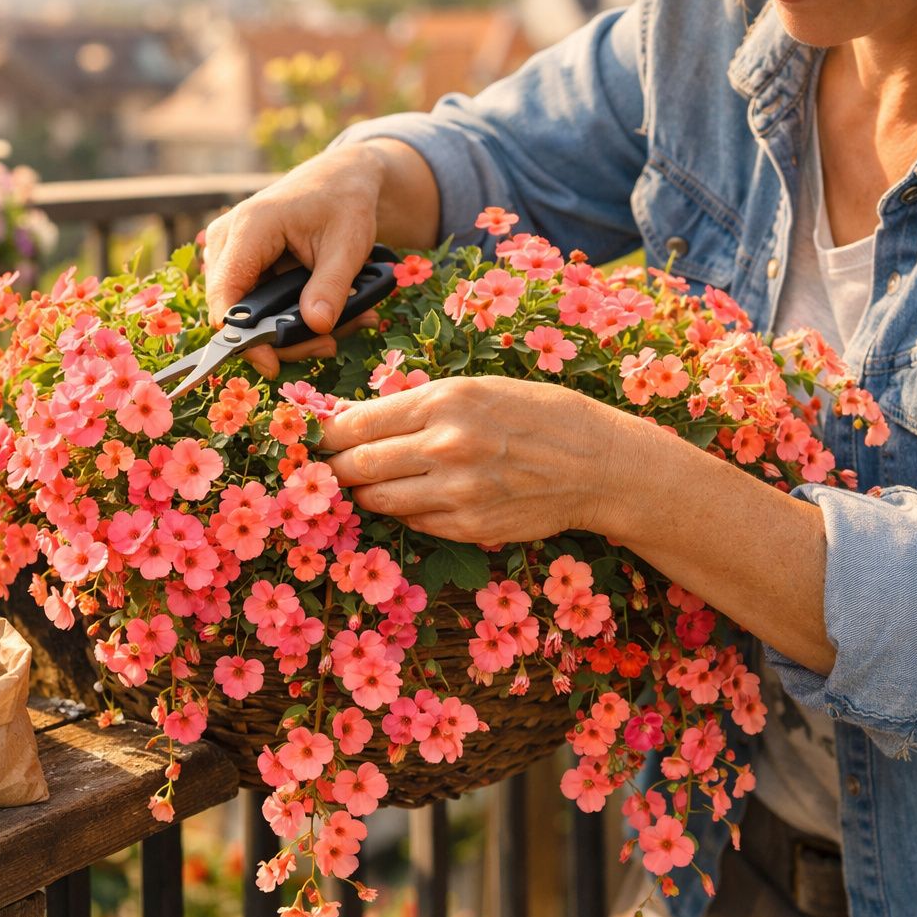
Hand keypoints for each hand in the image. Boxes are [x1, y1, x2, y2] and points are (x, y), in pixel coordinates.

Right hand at [203, 139, 437, 376]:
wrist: (340, 179)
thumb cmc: (344, 202)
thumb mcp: (349, 243)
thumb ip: (332, 285)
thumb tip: (318, 327)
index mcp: (250, 227)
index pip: (226, 294)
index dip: (243, 336)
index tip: (272, 364)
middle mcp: (226, 239)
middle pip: (235, 311)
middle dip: (280, 338)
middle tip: (329, 344)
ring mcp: (228, 252)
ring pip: (246, 313)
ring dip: (290, 330)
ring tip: (340, 327)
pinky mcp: (239, 264)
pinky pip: (255, 303)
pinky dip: (289, 316)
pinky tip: (325, 316)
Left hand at [321, 376, 621, 545]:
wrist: (596, 464)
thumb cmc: (536, 415)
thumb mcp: (476, 389)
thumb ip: (414, 405)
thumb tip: (351, 417)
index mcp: (445, 401)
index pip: (356, 423)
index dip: (328, 435)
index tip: (320, 438)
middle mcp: (446, 446)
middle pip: (357, 466)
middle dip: (336, 468)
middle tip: (331, 466)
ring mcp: (457, 492)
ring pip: (378, 501)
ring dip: (366, 494)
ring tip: (369, 483)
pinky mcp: (468, 527)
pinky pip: (413, 524)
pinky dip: (406, 512)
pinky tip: (419, 497)